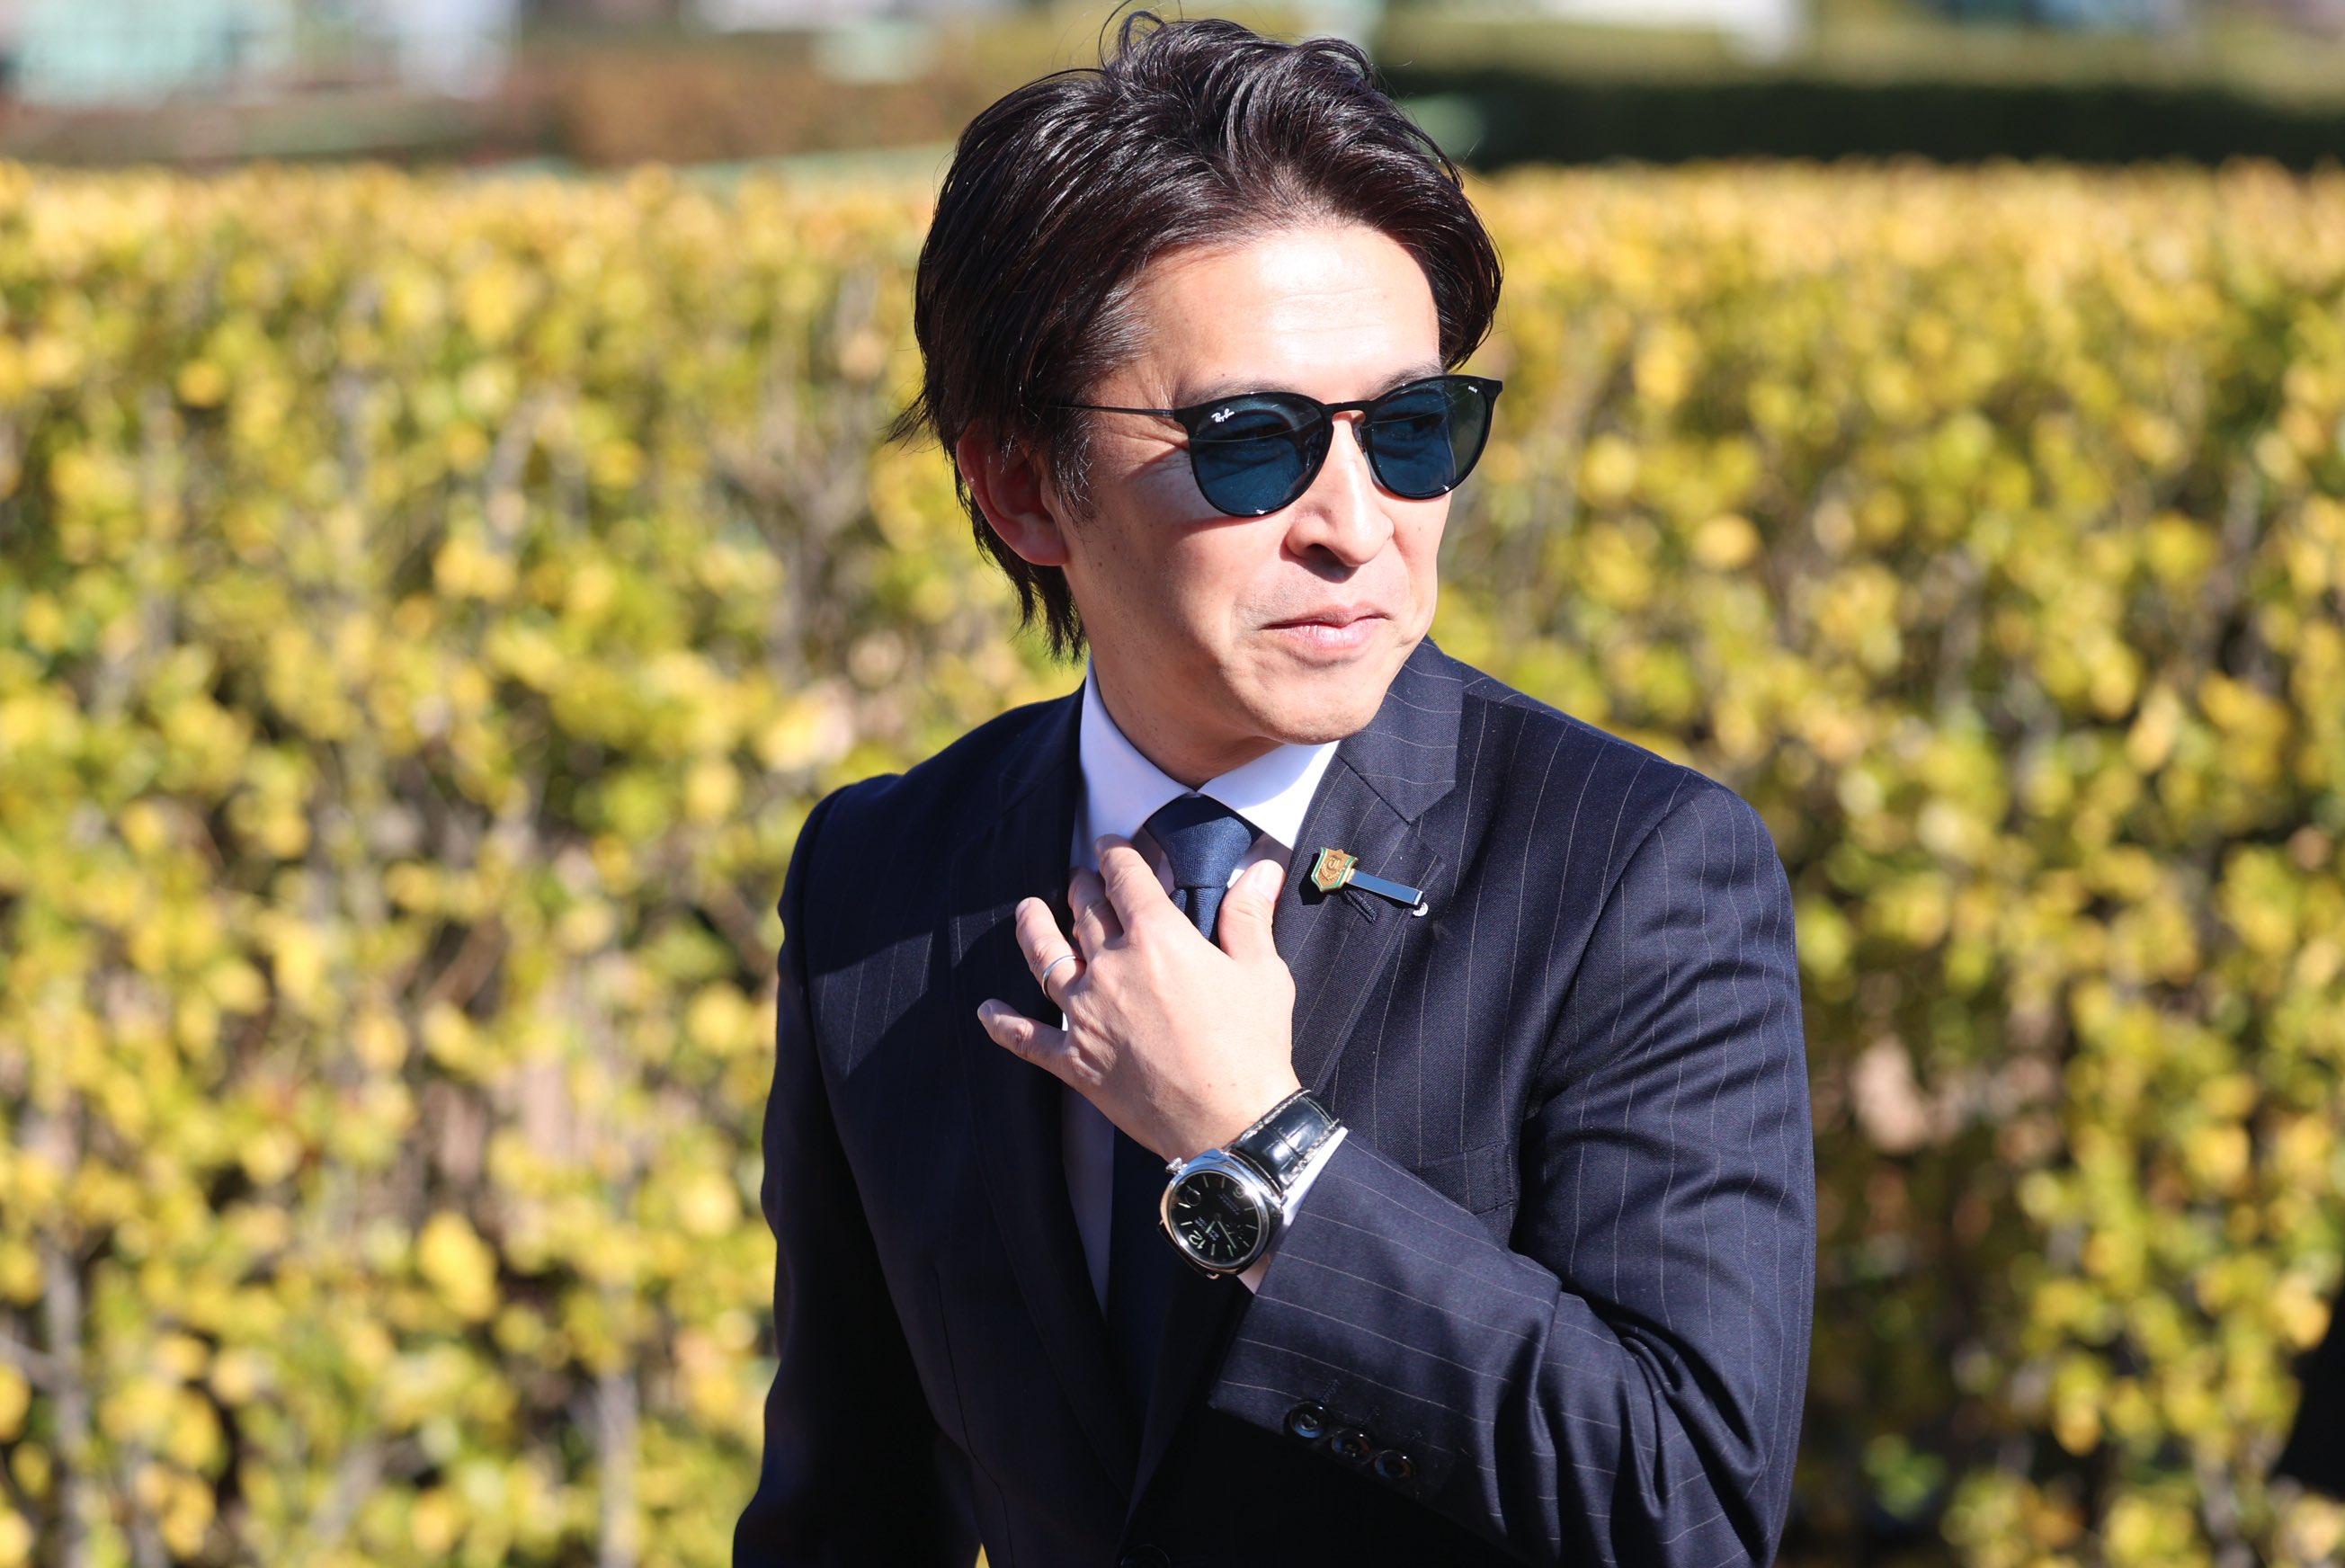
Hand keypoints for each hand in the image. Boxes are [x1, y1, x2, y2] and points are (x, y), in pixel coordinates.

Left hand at [976, 834, 1300, 1162]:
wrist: (1229, 1123)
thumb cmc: (1251, 1048)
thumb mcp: (1261, 972)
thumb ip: (1249, 916)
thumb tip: (1262, 871)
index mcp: (1156, 939)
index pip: (1126, 878)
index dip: (1115, 854)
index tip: (1110, 845)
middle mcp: (1111, 969)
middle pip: (1084, 912)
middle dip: (1082, 888)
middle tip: (1082, 879)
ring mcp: (1085, 1015)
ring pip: (1045, 959)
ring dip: (1033, 929)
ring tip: (1027, 910)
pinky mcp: (1074, 1060)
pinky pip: (1025, 1038)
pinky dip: (1002, 1023)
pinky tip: (987, 1010)